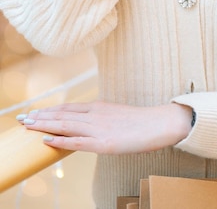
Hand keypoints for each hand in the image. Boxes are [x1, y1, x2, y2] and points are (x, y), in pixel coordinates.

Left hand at [17, 101, 192, 153]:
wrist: (160, 123)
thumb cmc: (142, 122)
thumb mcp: (117, 115)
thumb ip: (102, 118)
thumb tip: (90, 123)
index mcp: (99, 107)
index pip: (68, 107)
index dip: (50, 109)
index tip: (34, 111)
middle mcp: (95, 114)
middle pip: (62, 114)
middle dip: (40, 116)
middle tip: (22, 118)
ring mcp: (99, 128)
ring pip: (65, 124)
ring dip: (44, 125)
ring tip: (27, 125)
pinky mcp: (104, 143)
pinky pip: (77, 141)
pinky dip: (60, 140)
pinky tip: (46, 140)